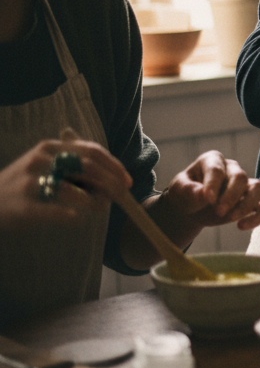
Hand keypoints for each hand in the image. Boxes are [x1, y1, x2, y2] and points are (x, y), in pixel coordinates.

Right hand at [0, 138, 130, 228]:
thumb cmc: (24, 184)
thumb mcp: (46, 163)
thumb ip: (76, 163)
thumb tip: (114, 174)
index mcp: (50, 148)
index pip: (91, 151)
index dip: (114, 166)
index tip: (127, 181)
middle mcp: (40, 161)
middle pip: (87, 168)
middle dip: (110, 184)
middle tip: (122, 197)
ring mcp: (30, 183)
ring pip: (73, 190)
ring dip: (94, 201)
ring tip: (101, 208)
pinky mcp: (23, 207)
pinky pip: (55, 211)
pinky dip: (72, 216)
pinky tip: (78, 219)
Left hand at [159, 151, 259, 230]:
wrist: (191, 208)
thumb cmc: (185, 193)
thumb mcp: (179, 190)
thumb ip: (189, 190)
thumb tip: (204, 196)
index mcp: (213, 160)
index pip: (217, 169)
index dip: (214, 184)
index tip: (208, 200)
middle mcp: (232, 169)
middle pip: (240, 177)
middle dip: (231, 196)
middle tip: (218, 212)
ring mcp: (244, 185)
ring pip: (258, 188)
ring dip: (247, 205)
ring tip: (232, 219)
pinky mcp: (251, 201)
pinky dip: (257, 218)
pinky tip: (241, 226)